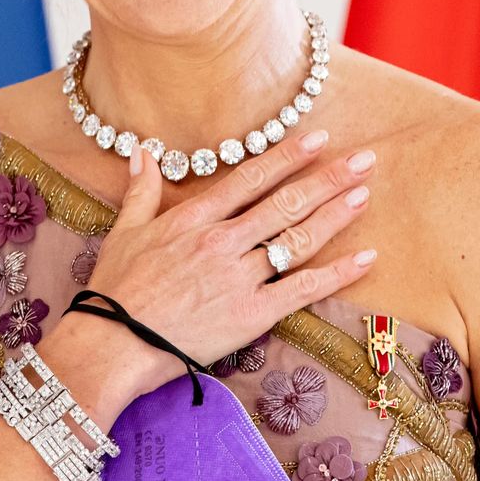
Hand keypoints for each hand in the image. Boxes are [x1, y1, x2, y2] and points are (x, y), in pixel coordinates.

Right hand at [72, 130, 375, 396]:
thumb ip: (141, 189)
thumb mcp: (124, 230)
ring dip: (335, 215)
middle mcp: (223, 240)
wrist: (114, 342)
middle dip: (327, 179)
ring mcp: (240, 277)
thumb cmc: (116, 287)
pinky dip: (336, 274)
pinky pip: (302, 289)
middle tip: (363, 159)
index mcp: (194, 217)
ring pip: (297, 239)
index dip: (287, 156)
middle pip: (285, 202)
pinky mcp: (252, 314)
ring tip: (365, 194)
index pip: (251, 178)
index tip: (316, 138)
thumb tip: (142, 152)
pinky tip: (364, 259)